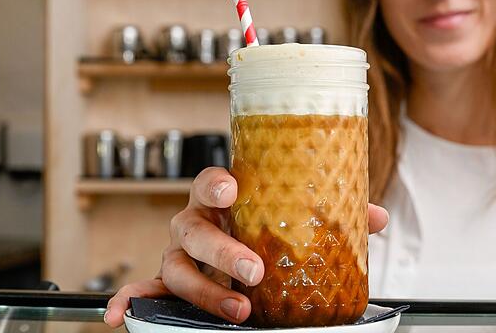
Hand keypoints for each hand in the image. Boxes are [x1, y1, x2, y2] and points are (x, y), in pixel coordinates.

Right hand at [104, 167, 388, 327]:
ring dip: (203, 291)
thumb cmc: (268, 226)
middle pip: (193, 230)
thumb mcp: (299, 219)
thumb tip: (374, 216)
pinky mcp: (170, 282)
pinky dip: (132, 299)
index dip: (216, 182)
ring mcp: (180, 253)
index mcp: (223, 198)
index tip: (232, 188)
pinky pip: (146, 288)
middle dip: (222, 251)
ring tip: (240, 309)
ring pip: (174, 266)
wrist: (250, 249)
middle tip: (255, 269)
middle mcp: (194, 221)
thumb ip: (333, 215)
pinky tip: (120, 314)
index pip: (211, 181)